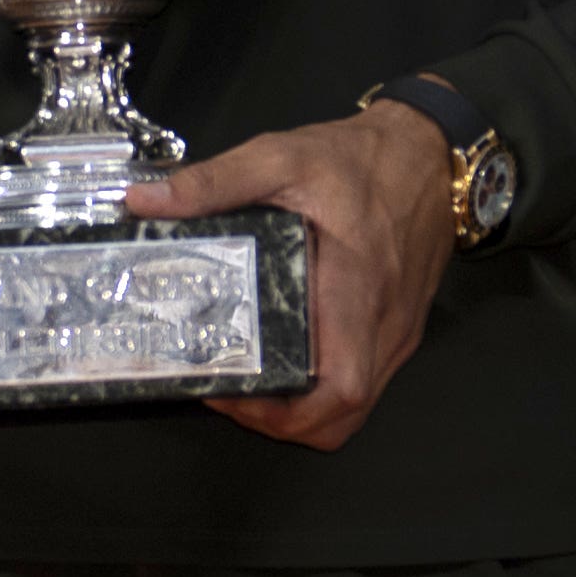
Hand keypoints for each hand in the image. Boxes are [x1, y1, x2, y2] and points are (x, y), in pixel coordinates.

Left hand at [135, 103, 459, 452]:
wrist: (425, 153)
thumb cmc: (363, 159)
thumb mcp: (280, 157)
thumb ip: (215, 182)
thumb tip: (149, 202)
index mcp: (357, 287)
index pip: (342, 387)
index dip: (288, 413)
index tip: (237, 395)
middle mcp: (384, 322)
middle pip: (344, 415)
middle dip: (285, 423)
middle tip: (233, 395)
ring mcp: (397, 331)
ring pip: (356, 407)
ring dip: (305, 412)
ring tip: (253, 384)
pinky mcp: (399, 327)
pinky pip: (366, 379)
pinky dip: (325, 389)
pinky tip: (288, 358)